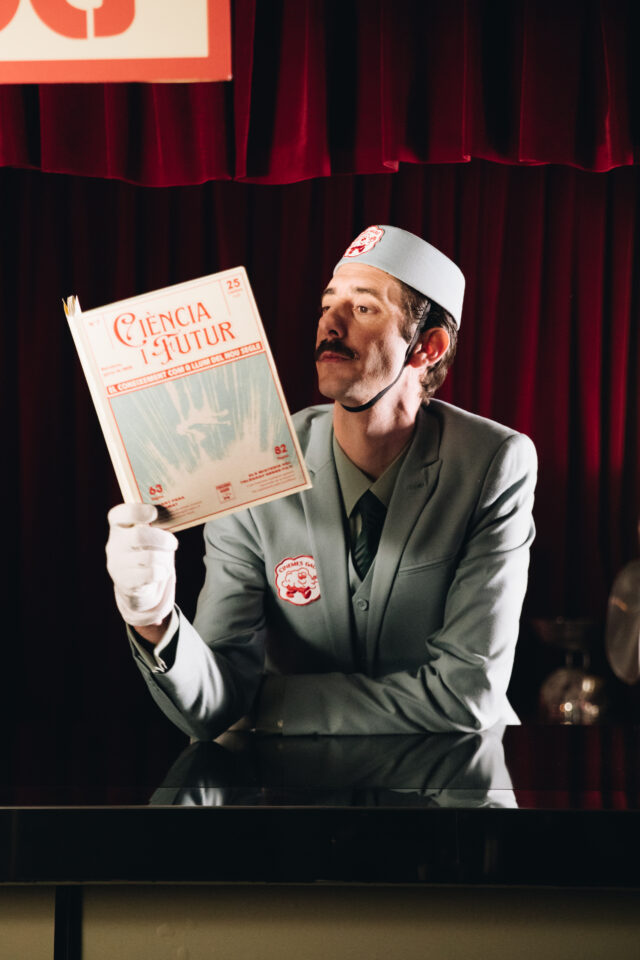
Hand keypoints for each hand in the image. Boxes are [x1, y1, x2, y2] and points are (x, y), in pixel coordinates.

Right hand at [106, 503, 177, 626]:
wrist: (136, 584)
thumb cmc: (145, 552)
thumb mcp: (146, 537)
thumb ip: (153, 526)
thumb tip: (173, 516)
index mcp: (118, 528)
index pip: (118, 514)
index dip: (137, 511)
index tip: (154, 512)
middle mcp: (113, 545)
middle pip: (140, 535)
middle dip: (163, 539)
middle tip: (173, 543)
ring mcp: (117, 564)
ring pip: (150, 557)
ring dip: (165, 558)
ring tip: (165, 560)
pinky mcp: (125, 582)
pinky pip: (152, 574)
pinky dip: (162, 572)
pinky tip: (160, 572)